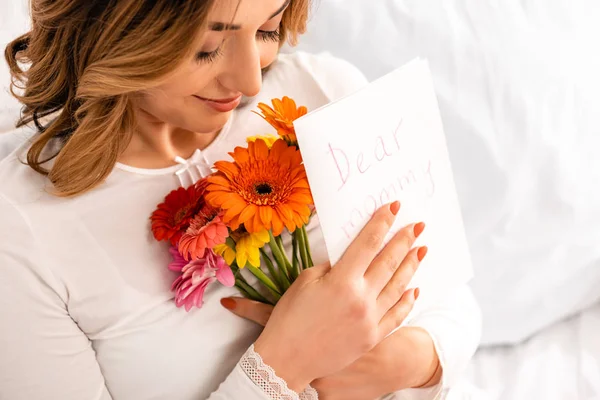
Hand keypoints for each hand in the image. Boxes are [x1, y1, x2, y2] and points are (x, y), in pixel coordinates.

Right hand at [225, 202, 427, 391]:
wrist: (287, 359)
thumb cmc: (290, 318)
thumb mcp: (306, 281)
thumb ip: (332, 267)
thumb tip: (351, 258)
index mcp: (341, 281)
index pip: (367, 244)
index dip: (381, 223)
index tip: (393, 208)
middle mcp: (360, 299)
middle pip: (388, 262)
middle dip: (404, 240)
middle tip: (418, 226)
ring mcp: (369, 320)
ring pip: (398, 287)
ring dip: (411, 266)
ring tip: (421, 250)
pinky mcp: (372, 337)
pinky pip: (396, 316)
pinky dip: (407, 301)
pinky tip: (415, 289)